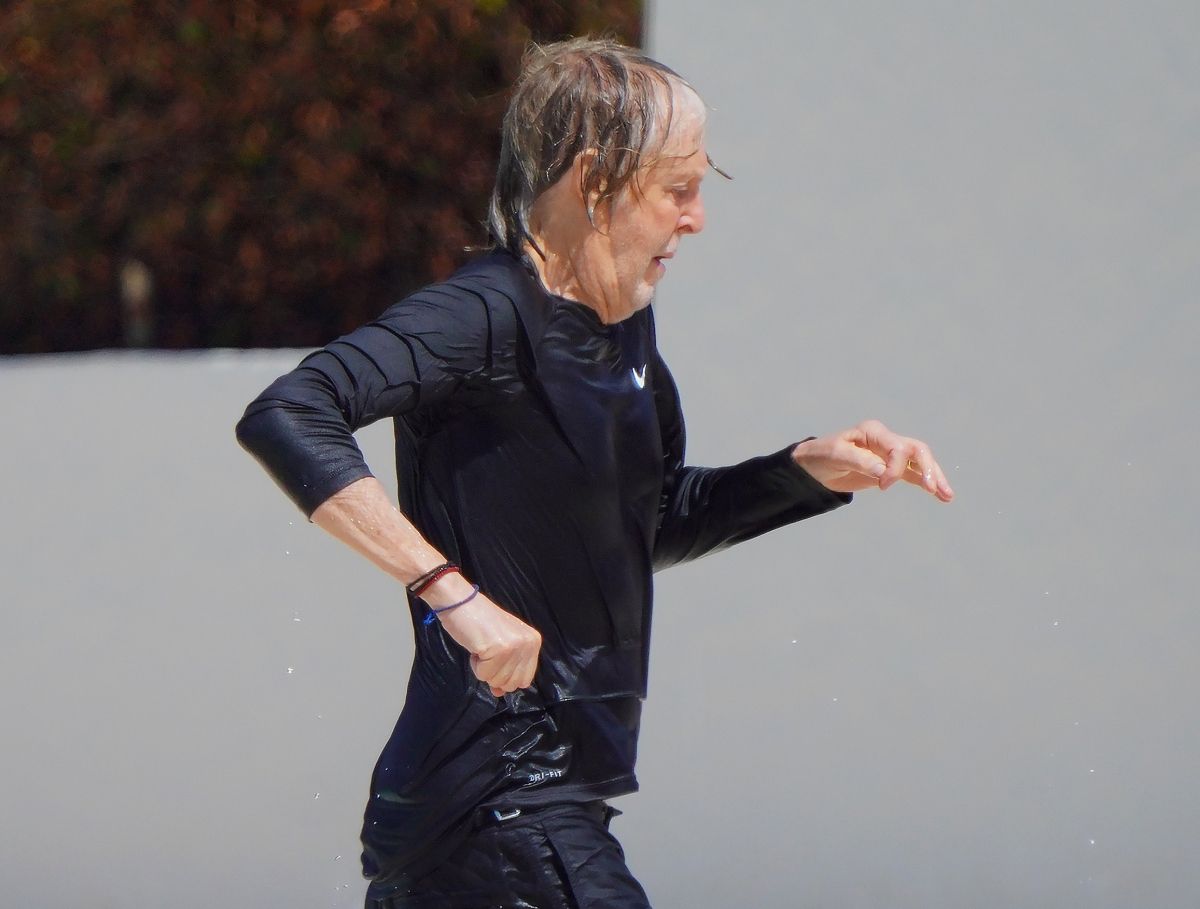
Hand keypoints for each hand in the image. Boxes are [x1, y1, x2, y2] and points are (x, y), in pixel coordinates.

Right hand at [427, 579, 541, 696]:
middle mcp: (529, 643)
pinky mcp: (499, 648)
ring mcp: (515, 646)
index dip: (506, 677)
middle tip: (487, 652)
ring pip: (497, 681)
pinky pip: (484, 675)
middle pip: (512, 684)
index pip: (525, 680)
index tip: (495, 661)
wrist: (461, 602)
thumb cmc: (479, 622)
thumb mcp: (501, 645)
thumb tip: (501, 693)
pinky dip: (475, 665)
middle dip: (494, 674)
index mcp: (533, 641)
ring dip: (483, 668)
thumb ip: (507, 669)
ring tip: (482, 647)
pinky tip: (477, 647)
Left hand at [792, 419, 953, 501]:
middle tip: (933, 488)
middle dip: (928, 468)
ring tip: (947, 496)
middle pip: (916, 450)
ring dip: (934, 477)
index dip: (895, 468)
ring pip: (919, 462)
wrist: (812, 465)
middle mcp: (885, 440)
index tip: (882, 485)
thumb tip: (883, 472)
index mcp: (873, 432)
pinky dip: (926, 484)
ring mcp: (889, 454)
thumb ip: (860, 461)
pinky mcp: (889, 470)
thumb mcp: (836, 456)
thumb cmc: (821, 455)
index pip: (897, 447)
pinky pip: (912, 475)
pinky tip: (941, 496)